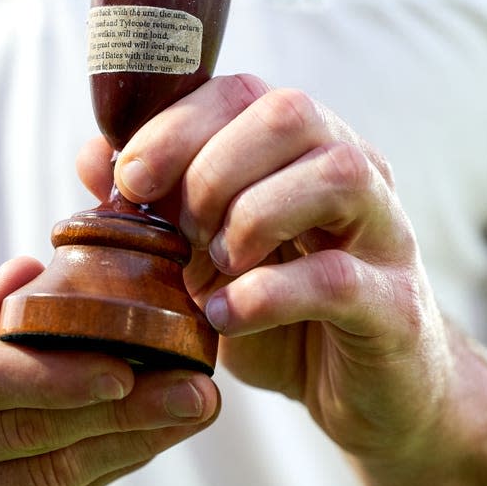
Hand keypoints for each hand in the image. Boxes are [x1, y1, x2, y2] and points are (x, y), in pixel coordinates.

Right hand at [0, 260, 217, 485]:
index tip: (128, 367)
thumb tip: (29, 277)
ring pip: (40, 483)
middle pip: (24, 435)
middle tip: (193, 390)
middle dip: (124, 413)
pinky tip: (134, 447)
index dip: (57, 376)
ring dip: (124, 449)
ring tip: (182, 417)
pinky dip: (92, 478)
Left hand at [79, 74, 486, 485]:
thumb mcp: (205, 256)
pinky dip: (265, 295)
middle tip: (179, 228)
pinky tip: (225, 316)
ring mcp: (384, 234)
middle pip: (291, 113)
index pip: (244, 93)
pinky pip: (337, 278)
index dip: (178, 125)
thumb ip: (155, 206)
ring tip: (214, 265)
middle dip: (212, 167)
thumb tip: (93, 156)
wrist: (364, 392)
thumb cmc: (281, 313)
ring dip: (251, 216)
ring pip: (335, 173)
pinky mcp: (393, 303)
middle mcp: (354, 173)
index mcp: (303, 151)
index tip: (131, 180)